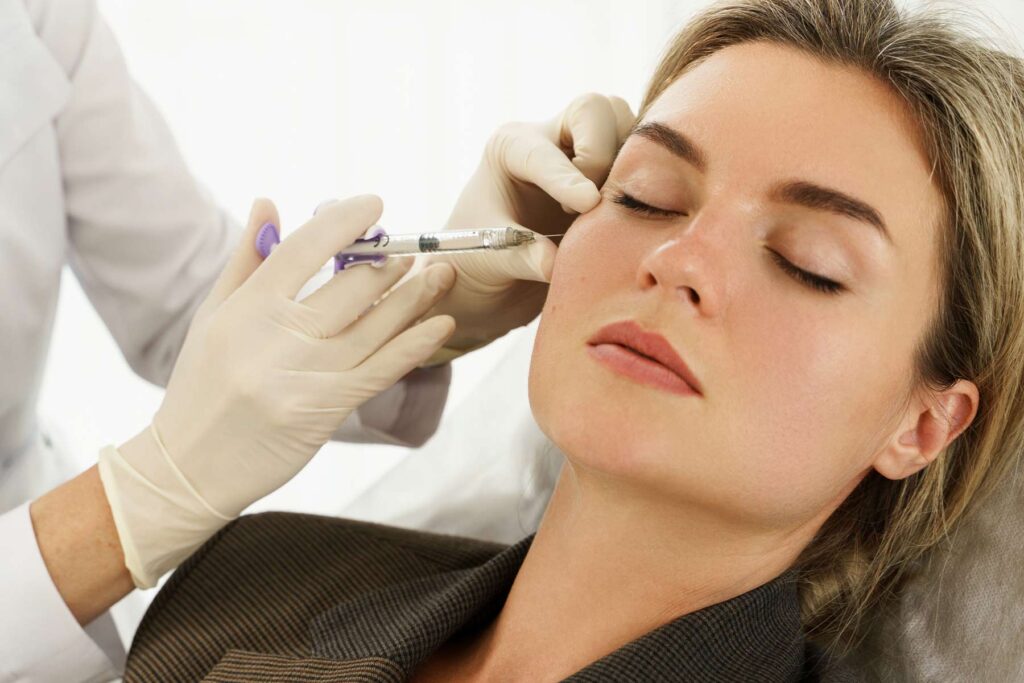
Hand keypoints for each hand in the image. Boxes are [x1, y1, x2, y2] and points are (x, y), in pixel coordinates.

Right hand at [97, 195, 456, 586]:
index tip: (374, 204)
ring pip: (374, 325)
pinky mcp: (326, 409)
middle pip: (350, 286)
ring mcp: (304, 375)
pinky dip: (415, 344)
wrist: (190, 469)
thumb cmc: (200, 388)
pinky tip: (441, 324)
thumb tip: (269, 202)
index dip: (344, 221)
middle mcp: (277, 338)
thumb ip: (247, 260)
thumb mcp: (212, 318)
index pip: (303, 248)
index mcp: (246, 308)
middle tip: (411, 251)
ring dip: (415, 296)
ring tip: (441, 274)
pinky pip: (381, 369)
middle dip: (388, 263)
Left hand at [417, 93, 635, 364]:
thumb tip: (552, 263)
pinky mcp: (614, 173)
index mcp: (511, 147)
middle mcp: (552, 137)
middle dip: (601, 153)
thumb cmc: (478, 258)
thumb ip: (519, 256)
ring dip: (630, 165)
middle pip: (596, 109)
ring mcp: (587, 151)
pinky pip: (648, 158)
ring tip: (606, 212)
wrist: (493, 274)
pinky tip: (631, 217)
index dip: (567, 176)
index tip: (586, 204)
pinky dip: (649, 181)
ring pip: (628, 125)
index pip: (545, 149)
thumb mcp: (487, 258)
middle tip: (587, 206)